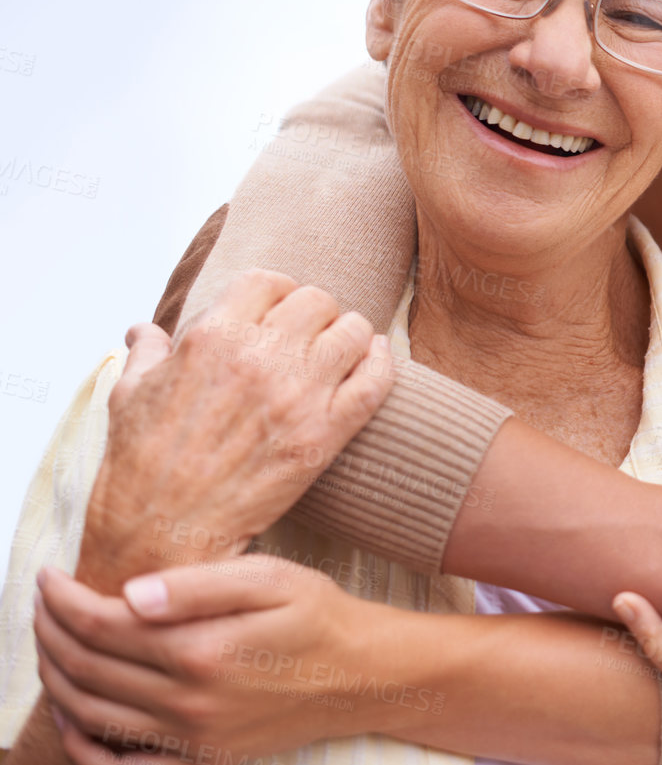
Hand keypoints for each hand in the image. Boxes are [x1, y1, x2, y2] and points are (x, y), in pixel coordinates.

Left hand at [33, 557, 387, 763]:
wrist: (364, 676)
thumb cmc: (320, 617)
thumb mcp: (272, 579)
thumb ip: (200, 585)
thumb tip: (131, 593)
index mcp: (201, 650)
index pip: (103, 625)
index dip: (65, 600)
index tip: (47, 576)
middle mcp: (188, 701)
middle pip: (88, 669)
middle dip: (52, 634)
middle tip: (40, 604)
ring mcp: (191, 738)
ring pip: (92, 714)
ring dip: (55, 679)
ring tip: (48, 645)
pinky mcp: (199, 759)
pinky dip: (82, 744)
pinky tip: (72, 715)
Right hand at [80, 270, 392, 590]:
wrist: (160, 529)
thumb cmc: (140, 462)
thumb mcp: (129, 394)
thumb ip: (146, 352)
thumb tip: (143, 330)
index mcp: (214, 337)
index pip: (268, 282)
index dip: (276, 292)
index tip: (277, 309)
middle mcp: (261, 358)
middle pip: (317, 301)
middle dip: (314, 313)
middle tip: (307, 336)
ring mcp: (298, 395)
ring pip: (354, 331)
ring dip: (349, 335)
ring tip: (338, 351)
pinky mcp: (324, 433)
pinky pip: (376, 381)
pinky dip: (382, 363)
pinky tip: (373, 359)